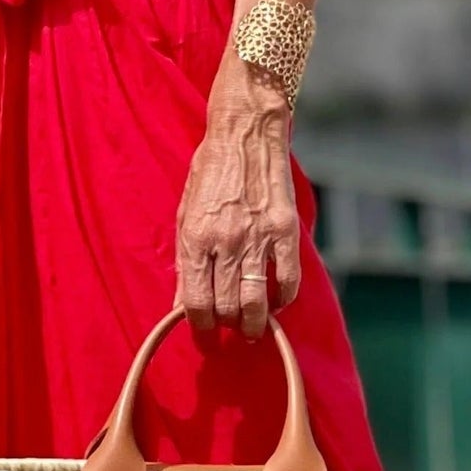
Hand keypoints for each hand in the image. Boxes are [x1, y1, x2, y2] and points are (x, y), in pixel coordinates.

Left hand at [176, 63, 301, 337]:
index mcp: (194, 238)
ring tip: (253, 330)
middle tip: (230, 332)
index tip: (203, 337)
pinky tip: (278, 303)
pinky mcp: (285, 231)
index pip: (194, 301)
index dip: (198, 328)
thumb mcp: (184, 213)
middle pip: (225, 308)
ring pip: (255, 302)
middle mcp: (224, 242)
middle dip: (226, 328)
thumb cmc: (210, 171)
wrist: (245, 133)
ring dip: (255, 324)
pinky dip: (283, 300)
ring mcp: (257, 237)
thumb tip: (182, 304)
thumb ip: (184, 261)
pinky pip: (288, 281)